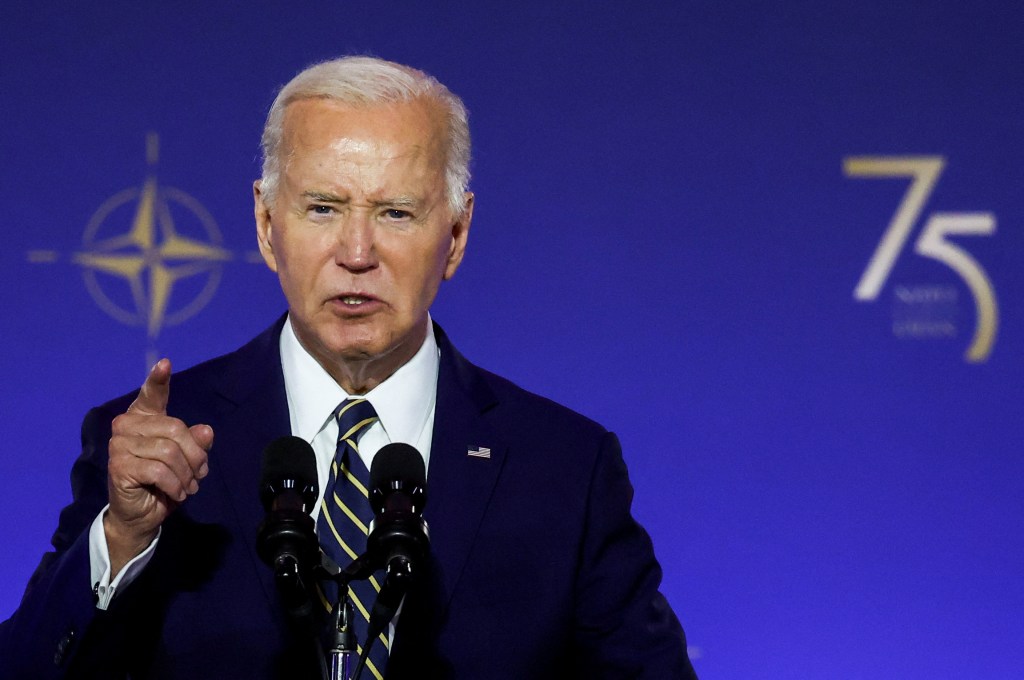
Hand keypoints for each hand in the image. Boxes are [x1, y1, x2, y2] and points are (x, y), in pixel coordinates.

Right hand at [105, 359, 212, 574]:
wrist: (141, 514)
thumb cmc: (164, 481)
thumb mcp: (187, 459)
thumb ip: (196, 442)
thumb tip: (205, 431)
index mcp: (143, 417)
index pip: (151, 395)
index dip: (158, 380)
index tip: (165, 363)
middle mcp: (126, 426)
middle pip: (175, 428)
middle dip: (195, 455)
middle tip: (200, 474)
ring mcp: (119, 445)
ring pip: (169, 451)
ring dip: (187, 474)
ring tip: (188, 486)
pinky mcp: (119, 466)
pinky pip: (160, 470)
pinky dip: (176, 484)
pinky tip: (178, 493)